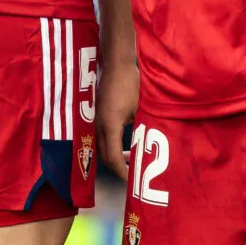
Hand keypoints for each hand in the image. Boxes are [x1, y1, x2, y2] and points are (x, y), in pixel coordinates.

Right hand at [97, 58, 138, 177]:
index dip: (123, 173)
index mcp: (110, 126)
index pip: (114, 159)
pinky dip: (112, 146)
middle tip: (134, 173)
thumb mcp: (141, 108)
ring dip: (115, 156)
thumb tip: (149, 147)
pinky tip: (126, 142)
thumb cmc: (130, 83)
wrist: (116, 63)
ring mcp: (95, 120)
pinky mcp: (96, 115)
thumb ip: (141, 129)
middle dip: (119, 168)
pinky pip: (102, 137)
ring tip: (133, 158)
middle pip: (105, 157)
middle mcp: (99, 126)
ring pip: (102, 148)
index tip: (133, 181)